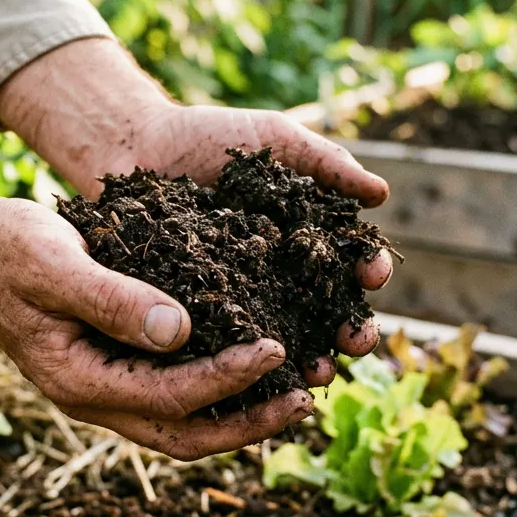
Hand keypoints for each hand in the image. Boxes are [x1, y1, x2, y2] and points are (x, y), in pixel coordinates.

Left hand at [0, 37, 393, 385]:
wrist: (136, 146)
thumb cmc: (208, 137)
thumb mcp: (274, 140)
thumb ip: (325, 162)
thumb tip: (380, 194)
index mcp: (307, 235)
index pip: (350, 260)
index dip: (368, 270)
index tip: (373, 274)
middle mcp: (282, 273)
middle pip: (328, 311)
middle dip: (349, 330)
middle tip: (355, 342)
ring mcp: (244, 297)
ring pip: (286, 338)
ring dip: (310, 360)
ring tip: (317, 374)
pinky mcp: (204, 315)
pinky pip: (230, 344)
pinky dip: (249, 366)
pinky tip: (261, 379)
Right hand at [0, 145, 312, 460]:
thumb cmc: (7, 248)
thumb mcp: (55, 263)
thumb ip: (111, 298)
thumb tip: (179, 329)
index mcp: (78, 380)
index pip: (170, 396)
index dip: (227, 378)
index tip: (274, 346)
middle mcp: (95, 398)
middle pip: (185, 435)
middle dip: (248, 424)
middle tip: (303, 399)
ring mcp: (106, 388)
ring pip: (184, 424)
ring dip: (240, 415)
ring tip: (295, 391)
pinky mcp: (116, 368)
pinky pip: (175, 395)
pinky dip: (219, 390)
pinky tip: (256, 364)